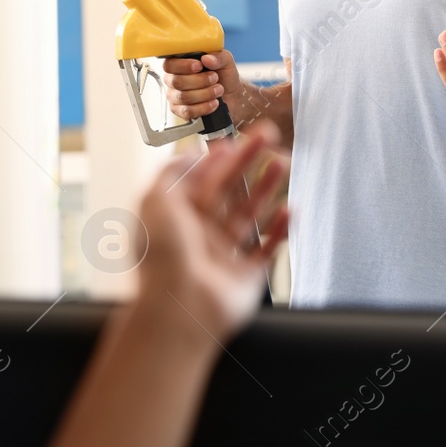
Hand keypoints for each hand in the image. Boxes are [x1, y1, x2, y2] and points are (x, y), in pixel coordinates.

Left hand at [134, 122, 288, 340]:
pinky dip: (281, 230)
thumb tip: (191, 154)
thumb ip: (173, 172)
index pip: (202, 179)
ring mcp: (224, 256)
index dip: (220, 157)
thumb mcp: (154, 200)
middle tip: (269, 137)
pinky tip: (290, 210)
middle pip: (229, 190)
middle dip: (249, 162)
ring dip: (267, 188)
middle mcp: (200, 235)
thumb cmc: (163, 258)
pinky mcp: (245, 277)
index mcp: (176, 217)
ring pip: (250, 215)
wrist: (180, 309)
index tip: (237, 138)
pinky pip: (267, 250)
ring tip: (283, 163)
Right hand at [161, 50, 242, 123]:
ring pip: (183, 97)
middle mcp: (173, 80)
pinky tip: (214, 102)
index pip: (169, 64)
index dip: (183, 66)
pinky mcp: (180, 111)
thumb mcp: (226, 62)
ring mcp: (175, 97)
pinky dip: (203, 107)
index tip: (199, 66)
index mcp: (179, 64)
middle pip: (177, 82)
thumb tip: (206, 58)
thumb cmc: (224, 77)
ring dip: (204, 93)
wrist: (231, 96)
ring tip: (218, 90)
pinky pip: (187, 111)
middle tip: (215, 78)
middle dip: (199, 80)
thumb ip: (218, 56)